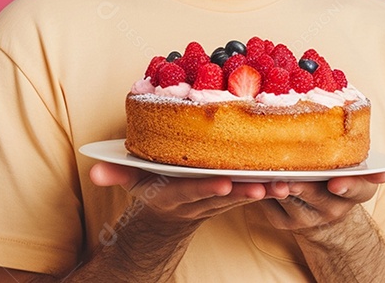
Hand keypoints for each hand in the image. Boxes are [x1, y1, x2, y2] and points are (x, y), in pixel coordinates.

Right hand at [90, 161, 289, 230]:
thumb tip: (93, 171)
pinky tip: (292, 177)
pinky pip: (254, 189)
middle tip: (261, 187)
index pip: (191, 191)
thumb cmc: (153, 185)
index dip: (206, 188)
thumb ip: (115, 174)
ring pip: (244, 195)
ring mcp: (220, 200)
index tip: (223, 183)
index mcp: (176, 193)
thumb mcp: (132, 180)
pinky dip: (271, 185)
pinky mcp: (235, 194)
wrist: (170, 212)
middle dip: (242, 192)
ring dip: (264, 190)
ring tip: (284, 183)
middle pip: (224, 197)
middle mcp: (200, 200)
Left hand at [259, 171, 384, 235]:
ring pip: (289, 200)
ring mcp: (304, 217)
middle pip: (315, 195)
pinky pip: (269, 204)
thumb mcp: (361, 173)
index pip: (356, 190)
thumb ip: (372, 167)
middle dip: (304, 186)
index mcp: (357, 192)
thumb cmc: (341, 178)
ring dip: (279, 189)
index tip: (336, 183)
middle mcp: (332, 209)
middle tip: (294, 177)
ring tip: (272, 178)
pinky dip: (262, 190)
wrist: (324, 214)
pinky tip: (257, 176)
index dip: (346, 186)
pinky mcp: (280, 220)